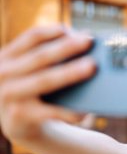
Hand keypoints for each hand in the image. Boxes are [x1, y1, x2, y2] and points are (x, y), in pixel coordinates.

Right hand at [0, 25, 95, 140]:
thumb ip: (50, 56)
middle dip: (66, 47)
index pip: (31, 37)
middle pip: (40, 56)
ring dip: (69, 72)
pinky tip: (86, 109)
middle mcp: (3, 73)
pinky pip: (50, 111)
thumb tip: (85, 39)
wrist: (18, 124)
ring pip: (44, 80)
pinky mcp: (19, 115)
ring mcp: (9, 94)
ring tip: (91, 67)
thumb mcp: (32, 70)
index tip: (74, 29)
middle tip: (89, 41)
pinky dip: (69, 110)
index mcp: (7, 56)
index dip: (53, 32)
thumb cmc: (34, 90)